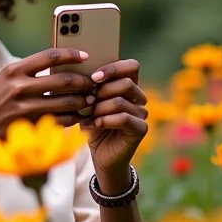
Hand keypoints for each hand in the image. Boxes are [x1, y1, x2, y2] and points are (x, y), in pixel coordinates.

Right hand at [0, 47, 95, 146]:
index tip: (85, 55)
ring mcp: (26, 107)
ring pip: (67, 101)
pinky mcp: (31, 126)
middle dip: (84, 81)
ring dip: (83, 101)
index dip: (72, 54)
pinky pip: (62, 120)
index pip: (50, 56)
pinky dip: (75, 118)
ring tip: (90, 100)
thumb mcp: (2, 83)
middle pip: (64, 79)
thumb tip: (57, 67)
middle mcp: (19, 86)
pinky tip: (81, 117)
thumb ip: (26, 74)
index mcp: (13, 70)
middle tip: (93, 82)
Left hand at [76, 59, 147, 189]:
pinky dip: (104, 120)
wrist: (101, 155)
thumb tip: (79, 76)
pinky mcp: (141, 129)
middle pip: (126, 83)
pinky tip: (94, 125)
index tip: (93, 77)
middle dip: (102, 91)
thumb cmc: (93, 125)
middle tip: (88, 102)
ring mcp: (142, 113)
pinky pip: (123, 118)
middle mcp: (139, 98)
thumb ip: (89, 90)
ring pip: (121, 101)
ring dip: (100, 108)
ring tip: (88, 115)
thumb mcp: (88, 104)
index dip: (113, 68)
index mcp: (128, 86)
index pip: (131, 66)